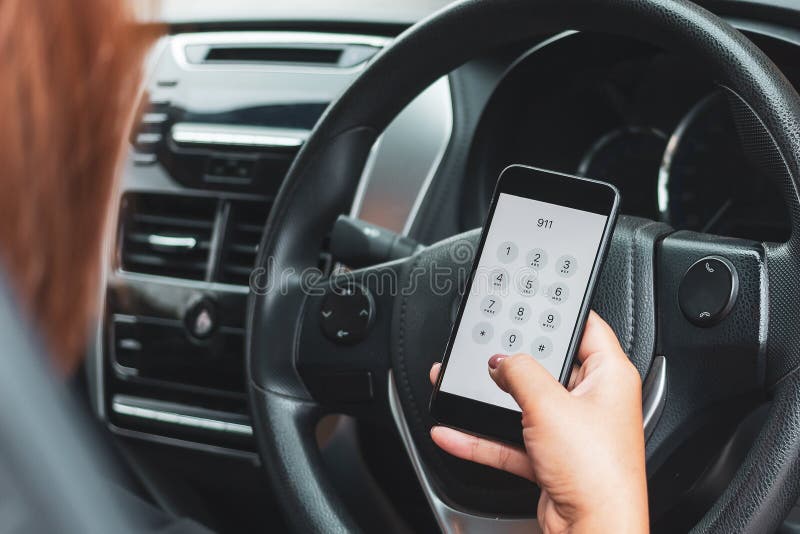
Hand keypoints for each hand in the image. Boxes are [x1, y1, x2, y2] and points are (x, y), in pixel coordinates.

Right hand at [429, 311, 647, 533]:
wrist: (593, 531)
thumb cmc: (597, 474)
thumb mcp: (549, 405)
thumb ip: (520, 373)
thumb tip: (502, 360)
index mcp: (610, 376)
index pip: (586, 327)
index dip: (560, 313)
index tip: (533, 303)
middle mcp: (594, 401)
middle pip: (549, 366)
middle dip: (515, 360)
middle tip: (491, 346)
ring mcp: (572, 431)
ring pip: (525, 404)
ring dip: (492, 401)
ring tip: (462, 385)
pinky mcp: (552, 458)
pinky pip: (512, 439)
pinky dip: (483, 437)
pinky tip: (455, 431)